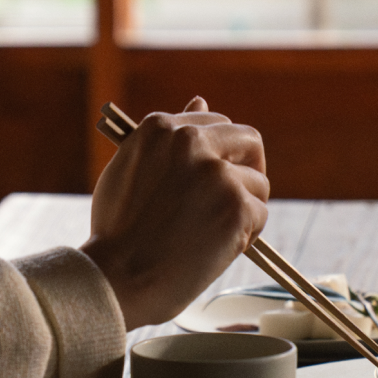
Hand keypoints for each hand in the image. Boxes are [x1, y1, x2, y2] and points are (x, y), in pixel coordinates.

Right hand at [81, 97, 268, 329]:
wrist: (118, 277)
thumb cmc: (117, 232)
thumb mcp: (131, 169)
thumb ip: (168, 139)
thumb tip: (201, 100)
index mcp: (161, 128)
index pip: (214, 124)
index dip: (219, 155)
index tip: (213, 179)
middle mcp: (191, 142)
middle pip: (248, 141)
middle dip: (248, 169)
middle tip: (235, 200)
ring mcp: (216, 174)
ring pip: (258, 184)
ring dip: (244, 209)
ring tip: (213, 234)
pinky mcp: (236, 206)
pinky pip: (260, 215)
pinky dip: (246, 235)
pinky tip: (217, 249)